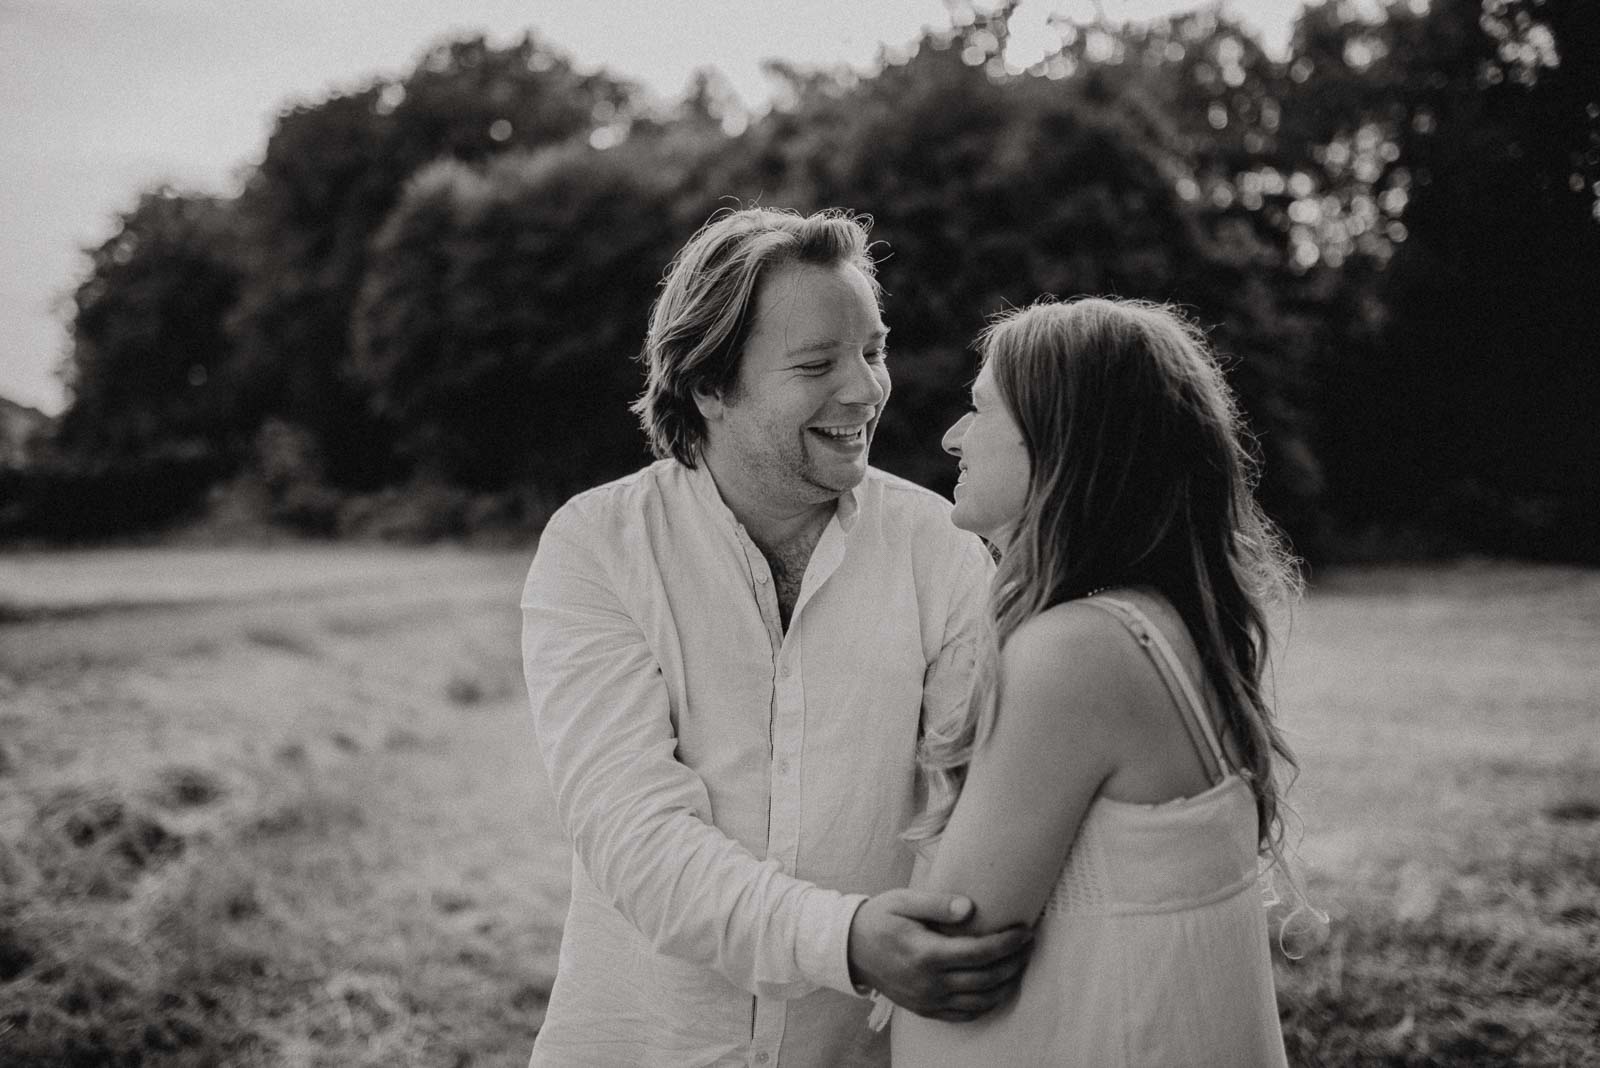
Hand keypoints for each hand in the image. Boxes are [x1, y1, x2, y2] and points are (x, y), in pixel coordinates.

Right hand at [847, 889, 1032, 1021]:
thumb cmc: (879, 919)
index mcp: (926, 954)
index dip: (1008, 943)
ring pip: (980, 1001)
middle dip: (1014, 963)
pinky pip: (964, 1015)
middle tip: (1029, 946)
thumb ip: (937, 903)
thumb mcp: (903, 901)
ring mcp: (928, 1000)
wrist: (850, 949)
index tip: (1025, 931)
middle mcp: (930, 982)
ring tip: (1019, 965)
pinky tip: (997, 988)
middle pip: (986, 979)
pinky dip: (986, 1004)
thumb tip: (970, 907)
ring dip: (1005, 985)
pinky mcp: (925, 1009)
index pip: (980, 952)